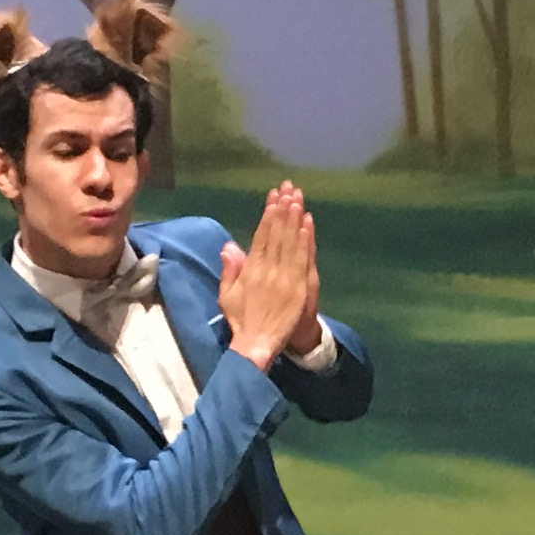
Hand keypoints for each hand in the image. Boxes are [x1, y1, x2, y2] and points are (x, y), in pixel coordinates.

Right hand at [217, 183, 319, 365]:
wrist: (258, 345)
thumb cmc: (242, 321)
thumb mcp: (227, 296)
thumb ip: (230, 270)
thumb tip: (230, 245)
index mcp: (251, 270)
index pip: (262, 236)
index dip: (268, 215)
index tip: (273, 198)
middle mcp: (269, 270)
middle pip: (278, 234)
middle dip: (283, 209)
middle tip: (288, 188)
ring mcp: (286, 278)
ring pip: (292, 242)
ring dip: (295, 219)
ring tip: (298, 198)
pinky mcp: (299, 287)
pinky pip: (303, 259)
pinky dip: (306, 240)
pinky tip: (307, 224)